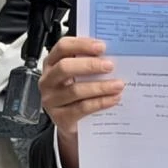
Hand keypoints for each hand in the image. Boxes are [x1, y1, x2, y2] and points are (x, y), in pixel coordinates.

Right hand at [39, 36, 123, 167]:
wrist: (74, 123)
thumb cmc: (78, 93)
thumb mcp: (79, 75)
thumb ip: (90, 63)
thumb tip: (112, 55)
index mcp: (52, 63)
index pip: (63, 47)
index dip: (81, 45)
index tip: (101, 46)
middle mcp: (48, 80)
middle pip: (65, 67)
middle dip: (90, 65)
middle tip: (110, 66)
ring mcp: (51, 100)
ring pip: (75, 90)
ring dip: (100, 86)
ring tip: (118, 85)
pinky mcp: (60, 117)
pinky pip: (82, 108)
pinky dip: (100, 102)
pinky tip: (113, 99)